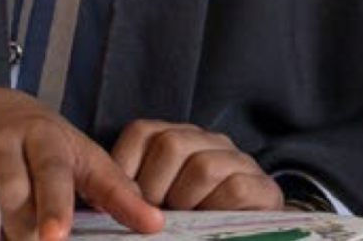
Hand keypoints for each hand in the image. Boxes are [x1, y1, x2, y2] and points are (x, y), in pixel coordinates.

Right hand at [0, 83, 162, 240]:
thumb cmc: (27, 137)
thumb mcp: (70, 151)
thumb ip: (105, 183)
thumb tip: (148, 221)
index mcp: (61, 141)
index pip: (99, 172)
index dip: (124, 199)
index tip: (151, 223)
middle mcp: (25, 143)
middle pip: (46, 177)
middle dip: (53, 210)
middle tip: (55, 238)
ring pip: (3, 193)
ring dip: (11, 224)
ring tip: (22, 240)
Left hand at [110, 120, 283, 210]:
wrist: (248, 240)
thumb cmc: (189, 226)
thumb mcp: (154, 206)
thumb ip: (132, 196)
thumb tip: (98, 202)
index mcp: (179, 140)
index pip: (142, 132)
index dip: (125, 168)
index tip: (124, 203)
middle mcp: (209, 142)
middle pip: (170, 144)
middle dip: (153, 190)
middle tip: (155, 217)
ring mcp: (239, 162)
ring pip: (202, 167)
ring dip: (185, 203)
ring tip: (184, 221)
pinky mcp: (263, 187)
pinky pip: (234, 189)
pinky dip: (215, 211)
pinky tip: (211, 222)